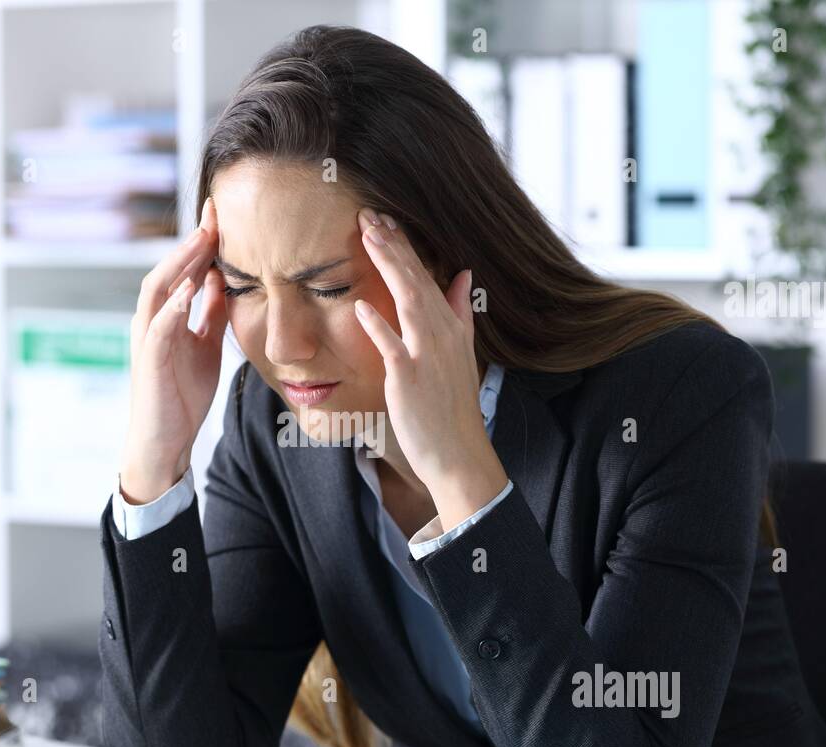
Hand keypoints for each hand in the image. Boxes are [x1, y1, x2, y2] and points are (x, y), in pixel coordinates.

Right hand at [120, 198, 226, 503]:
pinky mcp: (148, 362)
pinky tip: (188, 288)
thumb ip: (212, 314)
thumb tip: (225, 280)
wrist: (165, 440)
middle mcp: (152, 321)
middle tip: (214, 213)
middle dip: (191, 242)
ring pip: (157, 290)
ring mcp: (147, 339)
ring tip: (201, 239)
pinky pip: (158, 328)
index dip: (201, 243)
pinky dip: (172, 306)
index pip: (184, 270)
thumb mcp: (206, 346)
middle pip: (168, 270)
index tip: (223, 215)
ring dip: (179, 264)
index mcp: (168, 316)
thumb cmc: (182, 394)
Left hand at [352, 208, 507, 532]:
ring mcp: (426, 355)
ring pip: (407, 301)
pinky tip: (362, 306)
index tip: (385, 220)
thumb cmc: (453, 407)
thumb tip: (463, 275)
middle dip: (393, 245)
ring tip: (368, 236)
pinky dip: (378, 326)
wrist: (459, 453)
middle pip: (415, 280)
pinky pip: (391, 347)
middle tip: (369, 214)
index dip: (405, 248)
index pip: (426, 277)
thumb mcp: (462, 354)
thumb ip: (460, 313)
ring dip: (388, 267)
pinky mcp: (409, 379)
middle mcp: (442, 334)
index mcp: (451, 327)